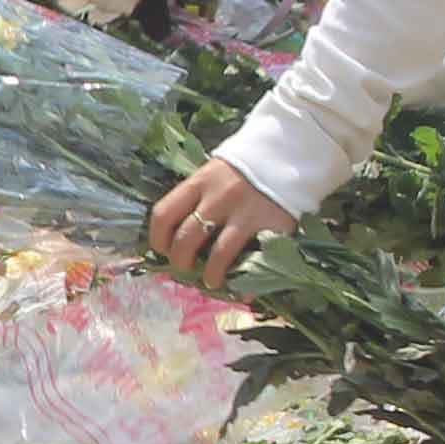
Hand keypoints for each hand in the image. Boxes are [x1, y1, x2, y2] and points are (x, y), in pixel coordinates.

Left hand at [148, 159, 296, 290]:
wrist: (287, 155)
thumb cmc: (243, 171)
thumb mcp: (213, 174)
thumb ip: (197, 199)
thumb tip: (177, 235)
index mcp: (199, 182)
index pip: (163, 214)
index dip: (158, 239)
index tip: (163, 250)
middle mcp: (219, 197)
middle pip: (186, 238)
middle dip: (180, 261)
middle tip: (186, 268)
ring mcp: (245, 212)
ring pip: (218, 254)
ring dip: (210, 275)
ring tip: (211, 282)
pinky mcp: (271, 225)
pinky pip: (253, 259)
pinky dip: (246, 280)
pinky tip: (243, 288)